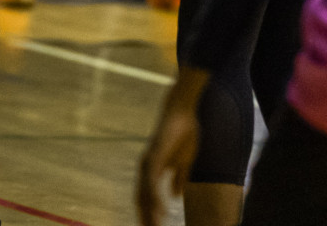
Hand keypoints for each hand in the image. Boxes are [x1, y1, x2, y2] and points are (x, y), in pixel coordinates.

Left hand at [136, 68, 207, 225]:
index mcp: (152, 170)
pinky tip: (162, 209)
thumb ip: (178, 178)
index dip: (149, 213)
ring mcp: (149, 161)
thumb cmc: (184, 134)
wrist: (183, 111)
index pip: (146, 197)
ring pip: (145, 193)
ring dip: (150, 212)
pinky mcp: (155, 155)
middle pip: (142, 198)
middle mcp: (146, 167)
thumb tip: (175, 197)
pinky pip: (153, 181)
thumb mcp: (183, 162)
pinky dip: (156, 196)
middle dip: (146, 217)